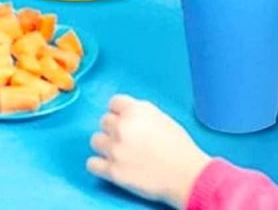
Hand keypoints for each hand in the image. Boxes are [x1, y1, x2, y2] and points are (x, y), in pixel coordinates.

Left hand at [87, 95, 210, 208]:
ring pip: (96, 140)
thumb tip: (129, 116)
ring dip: (105, 145)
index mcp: (136, 110)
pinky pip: (91, 164)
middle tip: (124, 138)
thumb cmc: (179, 147)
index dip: (119, 112)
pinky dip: (98, 164)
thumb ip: (141, 113)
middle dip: (113, 129)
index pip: (114, 102)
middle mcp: (122, 126)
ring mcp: (115, 149)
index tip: (123, 119)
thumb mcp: (161, 118)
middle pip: (104, 121)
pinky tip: (108, 166)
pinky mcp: (113, 171)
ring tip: (117, 152)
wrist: (185, 175)